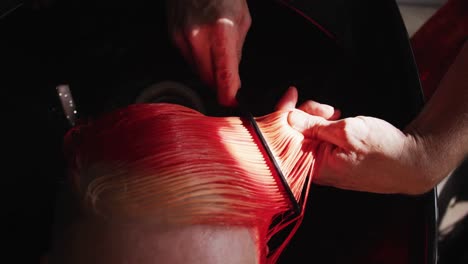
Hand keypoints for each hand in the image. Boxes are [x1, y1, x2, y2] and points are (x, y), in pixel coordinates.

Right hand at [166, 0, 250, 105]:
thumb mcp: (241, 20)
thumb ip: (237, 52)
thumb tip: (233, 77)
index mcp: (220, 31)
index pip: (224, 75)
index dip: (229, 95)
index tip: (233, 102)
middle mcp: (197, 36)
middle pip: (208, 79)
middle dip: (220, 83)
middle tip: (229, 80)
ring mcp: (181, 37)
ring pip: (197, 71)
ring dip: (208, 70)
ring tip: (215, 48)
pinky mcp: (172, 36)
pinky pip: (188, 59)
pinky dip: (197, 58)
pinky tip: (203, 42)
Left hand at [277, 87, 430, 194]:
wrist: (410, 162)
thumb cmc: (384, 150)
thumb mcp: (347, 131)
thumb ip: (314, 126)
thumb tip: (289, 119)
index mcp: (315, 166)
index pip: (285, 139)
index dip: (284, 113)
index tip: (291, 95)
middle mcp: (316, 169)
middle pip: (295, 136)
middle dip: (307, 115)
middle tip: (326, 109)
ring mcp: (325, 165)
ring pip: (308, 136)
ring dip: (318, 119)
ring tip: (336, 115)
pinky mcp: (333, 161)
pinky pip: (320, 141)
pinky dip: (325, 127)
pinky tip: (336, 121)